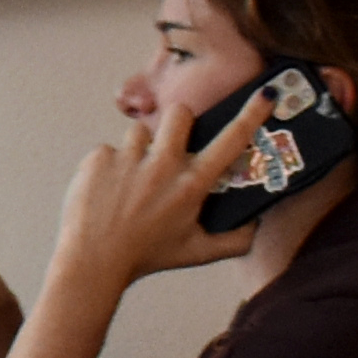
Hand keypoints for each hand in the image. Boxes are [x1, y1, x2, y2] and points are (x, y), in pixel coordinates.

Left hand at [45, 81, 252, 296]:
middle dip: (179, 122)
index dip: (251, 115)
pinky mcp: (97, 158)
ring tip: (132, 181)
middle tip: (171, 146)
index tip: (265, 96)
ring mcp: (128, 159)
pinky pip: (109, 150)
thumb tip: (257, 225)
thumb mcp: (198, 252)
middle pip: (179, 113)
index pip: (231, 140)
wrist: (92, 261)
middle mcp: (162, 165)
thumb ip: (236, 240)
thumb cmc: (146, 256)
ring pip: (139, 132)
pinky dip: (110, 167)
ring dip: (140, 150)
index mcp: (192, 184)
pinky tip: (107, 190)